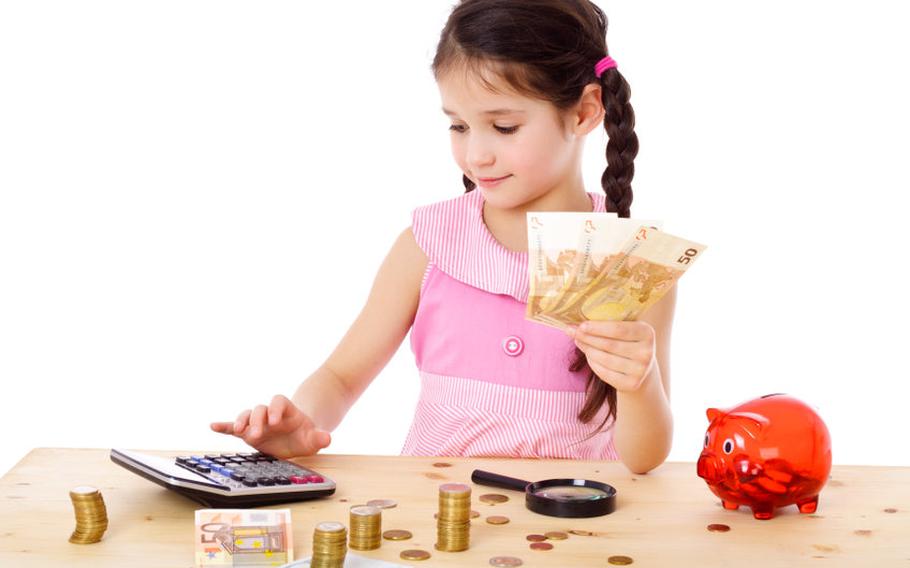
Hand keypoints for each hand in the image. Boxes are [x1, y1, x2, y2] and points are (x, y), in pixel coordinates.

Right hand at [210, 394, 331, 458]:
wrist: (299, 437)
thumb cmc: (306, 435)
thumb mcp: (315, 438)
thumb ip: (320, 437)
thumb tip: (327, 438)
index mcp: (286, 411)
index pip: (279, 402)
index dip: (276, 408)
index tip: (274, 421)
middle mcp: (269, 414)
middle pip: (260, 409)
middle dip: (257, 420)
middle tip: (256, 434)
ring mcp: (258, 422)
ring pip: (246, 415)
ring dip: (241, 422)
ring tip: (237, 430)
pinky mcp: (248, 433)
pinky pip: (234, 428)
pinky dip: (224, 427)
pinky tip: (213, 426)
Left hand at [566, 320, 655, 392]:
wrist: (642, 369)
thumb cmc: (628, 342)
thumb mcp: (627, 329)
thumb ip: (609, 322)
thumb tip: (578, 321)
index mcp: (647, 333)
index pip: (618, 329)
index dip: (597, 328)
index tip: (581, 325)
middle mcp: (647, 352)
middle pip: (609, 344)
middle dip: (587, 337)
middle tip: (571, 331)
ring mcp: (640, 370)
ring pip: (604, 359)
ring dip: (587, 349)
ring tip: (578, 341)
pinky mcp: (631, 384)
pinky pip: (604, 373)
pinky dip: (593, 363)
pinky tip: (589, 356)